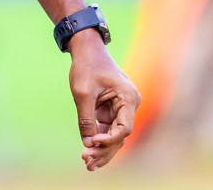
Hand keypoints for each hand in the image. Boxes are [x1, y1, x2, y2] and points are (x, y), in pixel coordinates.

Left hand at [68, 31, 139, 171]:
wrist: (85, 49)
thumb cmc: (86, 66)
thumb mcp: (83, 93)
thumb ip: (86, 119)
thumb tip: (88, 144)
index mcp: (128, 97)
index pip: (124, 128)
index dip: (109, 139)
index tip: (93, 143)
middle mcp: (129, 104)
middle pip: (120, 135)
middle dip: (104, 150)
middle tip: (87, 162)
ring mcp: (121, 108)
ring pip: (114, 135)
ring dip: (102, 150)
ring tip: (87, 164)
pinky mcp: (112, 110)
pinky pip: (108, 129)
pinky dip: (99, 141)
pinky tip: (88, 153)